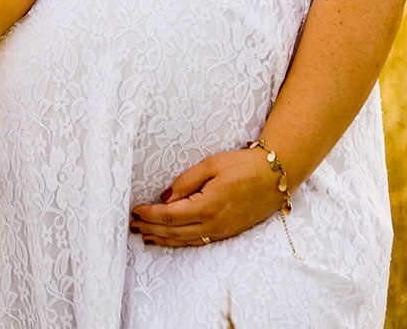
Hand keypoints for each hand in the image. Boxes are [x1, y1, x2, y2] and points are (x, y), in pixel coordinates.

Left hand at [127, 148, 285, 246]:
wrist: (276, 176)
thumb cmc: (244, 165)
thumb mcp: (212, 165)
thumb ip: (186, 182)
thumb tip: (166, 198)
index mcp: (207, 206)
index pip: (169, 215)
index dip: (149, 215)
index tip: (135, 210)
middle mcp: (213, 224)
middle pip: (173, 232)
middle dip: (150, 228)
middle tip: (131, 224)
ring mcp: (221, 232)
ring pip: (184, 241)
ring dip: (161, 238)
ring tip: (144, 235)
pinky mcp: (227, 233)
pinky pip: (197, 241)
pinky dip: (179, 242)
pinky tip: (170, 239)